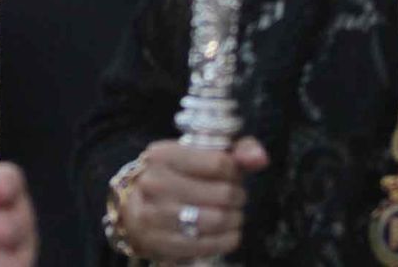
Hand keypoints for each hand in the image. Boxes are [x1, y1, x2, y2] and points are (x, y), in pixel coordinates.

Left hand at [0, 104, 35, 264]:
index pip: (9, 178)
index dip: (5, 184)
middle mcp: (11, 212)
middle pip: (22, 213)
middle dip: (13, 218)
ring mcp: (14, 242)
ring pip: (21, 241)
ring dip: (11, 240)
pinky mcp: (13, 263)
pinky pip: (16, 263)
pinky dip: (7, 264)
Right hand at [120, 138, 268, 260]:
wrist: (137, 208)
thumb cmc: (176, 177)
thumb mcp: (199, 155)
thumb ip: (236, 151)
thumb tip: (260, 158)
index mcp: (162, 155)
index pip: (219, 163)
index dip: (235, 171)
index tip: (232, 175)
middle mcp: (154, 183)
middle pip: (222, 194)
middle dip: (238, 197)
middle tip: (235, 197)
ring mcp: (154, 215)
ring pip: (218, 221)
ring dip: (235, 219)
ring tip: (233, 215)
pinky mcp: (160, 244)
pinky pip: (208, 245)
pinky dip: (227, 240)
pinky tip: (228, 233)